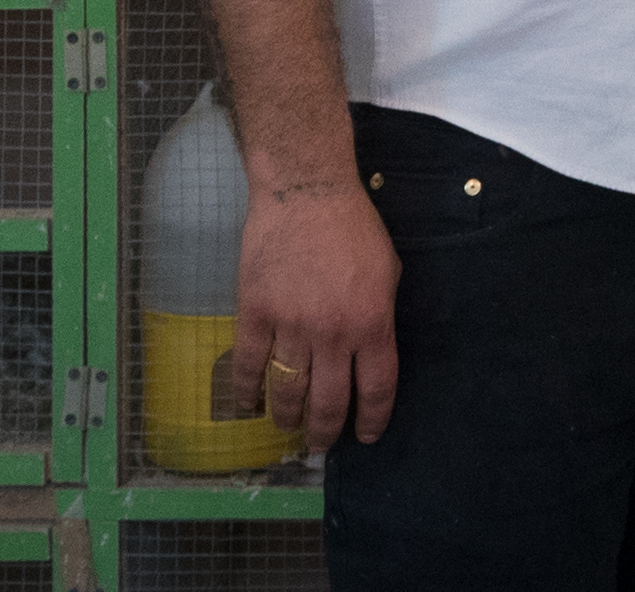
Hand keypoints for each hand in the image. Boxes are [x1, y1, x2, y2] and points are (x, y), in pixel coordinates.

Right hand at [230, 177, 400, 447]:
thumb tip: (371, 354)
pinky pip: (249, 366)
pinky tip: (249, 404)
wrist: (305, 191)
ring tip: (288, 428)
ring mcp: (291, 325)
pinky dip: (247, 392)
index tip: (366, 436)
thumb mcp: (388, 271)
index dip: (371, 421)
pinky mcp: (255, 312)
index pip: (375, 391)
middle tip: (321, 443)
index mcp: (372, 324)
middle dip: (326, 432)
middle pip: (329, 403)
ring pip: (288, 392)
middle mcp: (333, 334)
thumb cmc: (352, 226)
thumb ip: (381, 317)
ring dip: (288, 419)